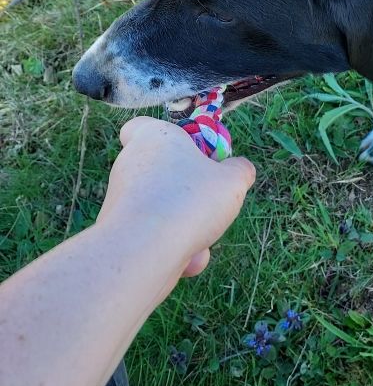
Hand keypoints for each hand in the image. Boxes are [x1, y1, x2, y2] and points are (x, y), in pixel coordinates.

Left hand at [98, 116, 255, 279]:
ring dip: (186, 224)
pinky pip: (153, 233)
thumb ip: (240, 170)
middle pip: (162, 171)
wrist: (144, 252)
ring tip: (201, 239)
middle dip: (189, 192)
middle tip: (209, 203)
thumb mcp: (232, 181)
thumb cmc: (190, 202)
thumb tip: (240, 168)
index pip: (141, 127)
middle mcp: (130, 164)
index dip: (161, 138)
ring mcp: (121, 198)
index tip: (188, 153)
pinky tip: (187, 258)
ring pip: (162, 208)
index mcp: (153, 138)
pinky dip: (172, 245)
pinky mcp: (118, 230)